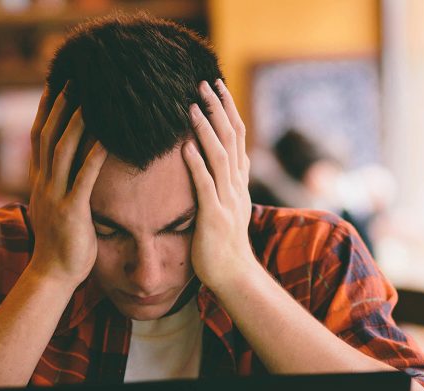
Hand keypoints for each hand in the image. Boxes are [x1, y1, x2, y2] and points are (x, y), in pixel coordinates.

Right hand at [25, 83, 107, 285]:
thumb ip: (59, 188)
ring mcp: (54, 197)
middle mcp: (43, 184)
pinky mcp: (71, 211)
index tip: (55, 86)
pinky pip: (83, 178)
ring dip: (76, 123)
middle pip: (47, 136)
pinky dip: (94, 156)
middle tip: (73, 80)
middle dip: (59, 106)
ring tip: (90, 99)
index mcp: (39, 182)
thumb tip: (70, 173)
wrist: (51, 275)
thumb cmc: (59, 244)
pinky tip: (107, 139)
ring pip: (61, 151)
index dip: (45, 111)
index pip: (38, 138)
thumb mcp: (54, 210)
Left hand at [182, 79, 256, 292]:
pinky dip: (196, 165)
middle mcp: (236, 185)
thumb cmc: (222, 243)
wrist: (233, 275)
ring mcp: (227, 201)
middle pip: (231, 138)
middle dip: (218, 109)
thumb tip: (208, 160)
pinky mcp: (214, 217)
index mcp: (238, 181)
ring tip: (193, 106)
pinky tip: (185, 148)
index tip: (216, 86)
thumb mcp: (225, 206)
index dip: (227, 110)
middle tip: (204, 82)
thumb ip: (220, 183)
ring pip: (219, 156)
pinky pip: (206, 186)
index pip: (236, 136)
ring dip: (206, 129)